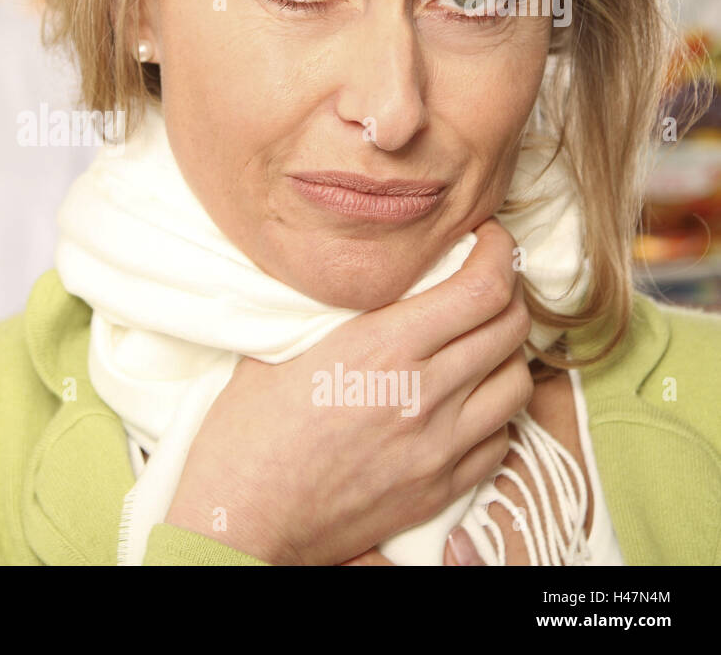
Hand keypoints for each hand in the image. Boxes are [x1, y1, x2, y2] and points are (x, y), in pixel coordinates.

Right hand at [164, 217, 532, 564]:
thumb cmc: (244, 435)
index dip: (499, 252)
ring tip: (477, 343)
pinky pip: (501, 440)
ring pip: (517, 383)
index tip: (488, 239)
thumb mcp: (278, 350)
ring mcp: (439, 447)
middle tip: (482, 282)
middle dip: (506, 292)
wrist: (243, 520)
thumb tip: (360, 280)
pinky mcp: (440, 488)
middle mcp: (424, 394)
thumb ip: (332, 314)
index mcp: (381, 348)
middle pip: (510, 327)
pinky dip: (493, 412)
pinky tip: (463, 403)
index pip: (480, 288)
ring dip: (505, 354)